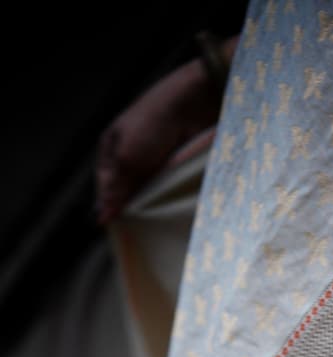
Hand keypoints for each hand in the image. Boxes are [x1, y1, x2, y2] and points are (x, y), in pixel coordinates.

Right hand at [95, 58, 223, 224]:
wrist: (190, 105)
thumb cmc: (151, 126)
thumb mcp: (127, 158)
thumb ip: (116, 189)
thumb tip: (99, 218)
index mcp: (111, 149)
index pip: (106, 187)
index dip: (110, 206)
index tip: (117, 228)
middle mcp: (130, 155)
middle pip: (126, 191)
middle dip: (131, 208)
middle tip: (138, 232)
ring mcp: (152, 160)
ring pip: (147, 192)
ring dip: (151, 205)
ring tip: (154, 226)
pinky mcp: (173, 164)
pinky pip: (166, 188)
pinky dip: (167, 198)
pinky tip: (169, 212)